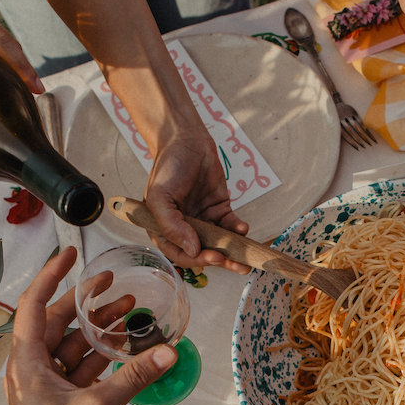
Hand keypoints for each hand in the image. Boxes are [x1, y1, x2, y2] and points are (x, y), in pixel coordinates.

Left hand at [4, 248, 177, 404]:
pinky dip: (102, 356)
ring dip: (99, 330)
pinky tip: (127, 348)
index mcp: (26, 362)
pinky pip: (83, 368)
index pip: (34, 306)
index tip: (70, 255)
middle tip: (114, 284)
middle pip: (57, 323)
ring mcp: (47, 387)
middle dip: (87, 303)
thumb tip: (169, 352)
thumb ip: (134, 376)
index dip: (51, 276)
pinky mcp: (64, 403)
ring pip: (73, 346)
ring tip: (130, 312)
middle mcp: (32, 369)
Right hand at [145, 122, 252, 274]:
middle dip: (220, 260)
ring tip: (246, 257)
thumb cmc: (167, 167)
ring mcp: (203, 220)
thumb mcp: (159, 197)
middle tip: (236, 263)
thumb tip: (192, 249)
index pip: (180, 254)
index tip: (213, 257)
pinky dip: (238, 230)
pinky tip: (242, 229)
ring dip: (233, 251)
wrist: (186, 141)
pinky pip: (230, 226)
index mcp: (164, 230)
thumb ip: (171, 226)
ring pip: (219, 243)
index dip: (197, 259)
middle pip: (203, 253)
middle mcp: (184, 229)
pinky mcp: (219, 210)